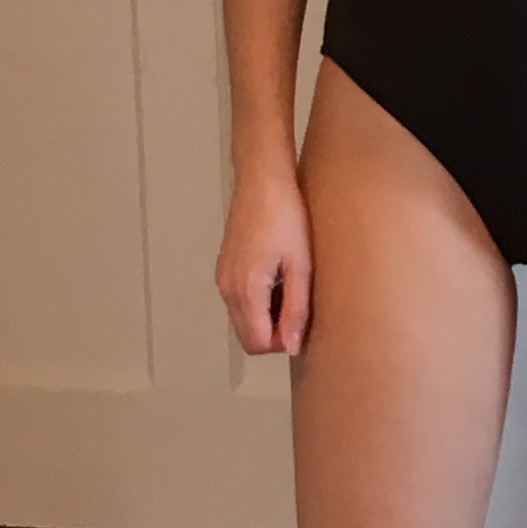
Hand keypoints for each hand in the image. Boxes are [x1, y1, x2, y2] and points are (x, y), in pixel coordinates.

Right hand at [216, 164, 313, 355]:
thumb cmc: (287, 218)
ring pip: (242, 319)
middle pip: (246, 336)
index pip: (257, 343)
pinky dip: (258, 302)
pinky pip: (239, 301)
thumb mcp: (300, 266)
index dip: (281, 342)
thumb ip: (295, 309)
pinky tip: (279, 278)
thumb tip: (289, 347)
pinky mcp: (225, 267)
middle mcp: (227, 289)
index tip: (303, 321)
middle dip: (273, 333)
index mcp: (245, 291)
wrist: (262, 180)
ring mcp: (223, 277)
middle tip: (300, 308)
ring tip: (292, 289)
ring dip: (266, 317)